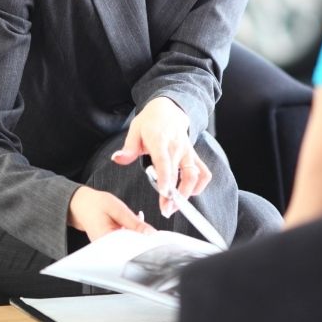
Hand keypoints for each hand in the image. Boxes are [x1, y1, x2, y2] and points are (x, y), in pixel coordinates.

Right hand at [68, 185, 154, 240]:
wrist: (81, 204)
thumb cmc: (95, 205)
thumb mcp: (118, 210)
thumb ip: (135, 223)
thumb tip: (151, 233)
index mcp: (105, 242)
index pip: (130, 250)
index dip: (144, 245)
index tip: (155, 239)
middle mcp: (105, 248)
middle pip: (130, 248)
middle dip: (142, 237)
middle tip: (148, 229)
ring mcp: (107, 246)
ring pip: (129, 242)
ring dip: (137, 232)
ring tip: (136, 219)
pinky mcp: (110, 242)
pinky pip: (125, 238)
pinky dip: (131, 230)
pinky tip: (132, 220)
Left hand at [110, 97, 211, 216]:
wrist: (169, 110)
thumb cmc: (150, 122)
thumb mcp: (135, 130)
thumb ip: (128, 147)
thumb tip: (117, 158)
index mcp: (160, 140)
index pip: (164, 161)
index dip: (166, 177)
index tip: (165, 193)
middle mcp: (177, 147)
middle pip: (180, 174)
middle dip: (175, 195)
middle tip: (166, 211)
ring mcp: (188, 152)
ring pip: (195, 175)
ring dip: (188, 193)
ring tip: (175, 206)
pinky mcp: (194, 156)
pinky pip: (203, 172)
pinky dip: (199, 185)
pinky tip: (189, 194)